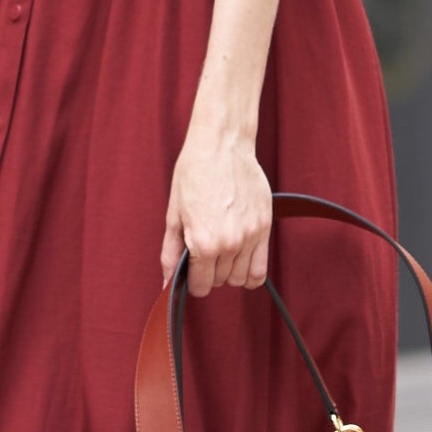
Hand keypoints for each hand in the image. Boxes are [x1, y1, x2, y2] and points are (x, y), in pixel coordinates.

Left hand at [163, 125, 271, 296]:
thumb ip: (170, 253)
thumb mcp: (174, 214)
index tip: (191, 273)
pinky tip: (241, 263)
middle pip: (220, 281)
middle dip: (209, 273)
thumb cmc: (194, 174)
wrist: (222, 146)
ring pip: (240, 278)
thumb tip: (167, 283)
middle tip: (204, 254)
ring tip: (222, 253)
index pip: (201, 286)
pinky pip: (260, 269)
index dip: (193, 282)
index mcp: (204, 243)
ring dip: (229, 272)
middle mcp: (230, 244)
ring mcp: (250, 236)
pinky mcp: (265, 227)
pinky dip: (250, 274)